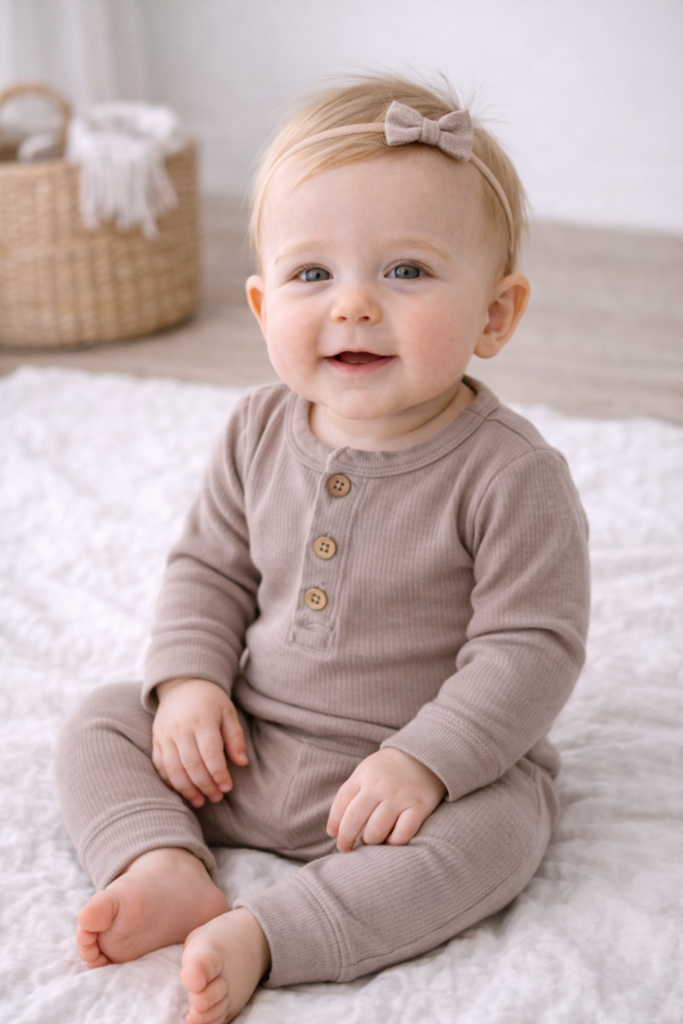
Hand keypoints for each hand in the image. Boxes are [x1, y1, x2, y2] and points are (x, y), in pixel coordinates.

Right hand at [152, 678, 247, 808]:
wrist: (183, 685)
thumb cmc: (211, 701)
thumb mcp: (228, 713)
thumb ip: (235, 738)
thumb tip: (242, 763)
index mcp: (202, 720)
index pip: (210, 754)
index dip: (219, 774)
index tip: (227, 787)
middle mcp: (181, 729)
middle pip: (192, 765)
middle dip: (205, 786)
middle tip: (216, 798)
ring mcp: (165, 735)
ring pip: (173, 769)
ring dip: (186, 789)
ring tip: (200, 801)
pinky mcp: (156, 740)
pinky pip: (160, 766)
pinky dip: (170, 782)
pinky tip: (183, 790)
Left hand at [326, 747, 445, 852]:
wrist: (425, 754)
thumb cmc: (389, 769)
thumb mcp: (366, 771)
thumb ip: (350, 794)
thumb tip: (334, 830)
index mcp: (364, 776)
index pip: (341, 805)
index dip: (334, 824)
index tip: (334, 836)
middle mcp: (379, 787)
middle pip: (353, 820)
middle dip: (346, 839)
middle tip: (346, 848)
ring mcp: (399, 797)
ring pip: (376, 831)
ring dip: (370, 842)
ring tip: (371, 841)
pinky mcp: (419, 807)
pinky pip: (402, 834)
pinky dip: (393, 843)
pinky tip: (391, 841)